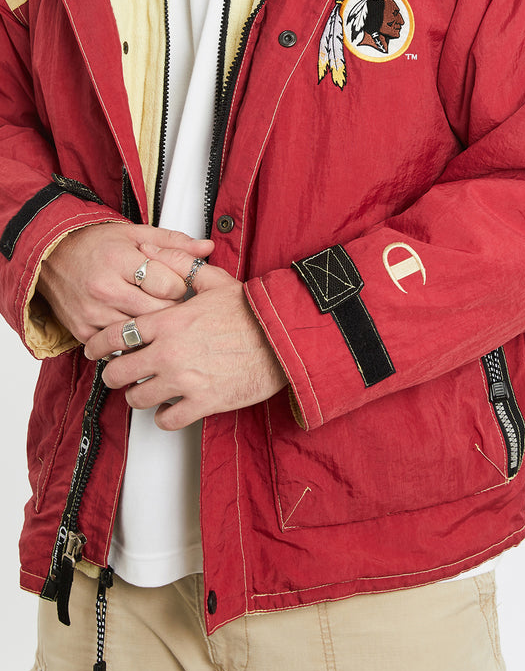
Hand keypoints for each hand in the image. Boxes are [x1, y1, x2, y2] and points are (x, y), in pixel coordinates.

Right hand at [38, 223, 213, 342]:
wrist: (51, 255)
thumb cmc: (95, 244)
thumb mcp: (135, 234)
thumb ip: (173, 243)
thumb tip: (206, 247)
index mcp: (120, 260)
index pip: (171, 285)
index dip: (180, 285)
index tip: (176, 283)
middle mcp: (104, 288)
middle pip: (160, 312)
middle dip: (171, 308)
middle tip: (167, 299)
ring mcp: (92, 313)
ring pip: (141, 333)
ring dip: (153, 326)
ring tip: (150, 310)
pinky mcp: (83, 331)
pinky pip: (119, 345)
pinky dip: (131, 339)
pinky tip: (133, 325)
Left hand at [84, 245, 287, 430]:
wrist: (284, 336)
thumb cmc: (253, 310)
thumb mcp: (215, 280)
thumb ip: (178, 265)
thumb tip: (149, 250)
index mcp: (168, 322)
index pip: (114, 336)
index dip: (97, 346)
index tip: (95, 351)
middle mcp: (169, 353)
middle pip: (117, 373)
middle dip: (114, 374)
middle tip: (121, 373)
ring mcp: (184, 380)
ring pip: (137, 399)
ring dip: (138, 396)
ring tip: (146, 391)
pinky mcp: (203, 402)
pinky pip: (167, 420)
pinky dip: (165, 417)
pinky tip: (170, 408)